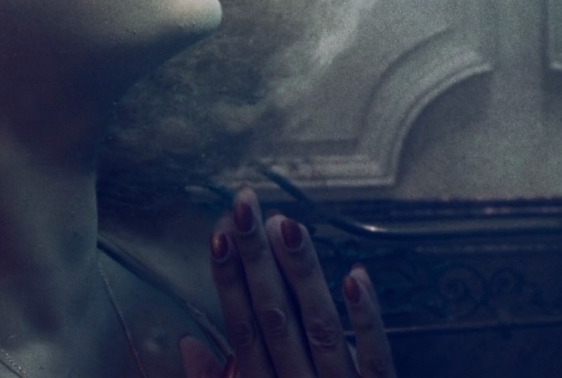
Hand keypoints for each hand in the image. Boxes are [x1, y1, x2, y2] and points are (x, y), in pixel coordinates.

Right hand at [181, 187, 394, 377]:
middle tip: (245, 203)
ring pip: (319, 325)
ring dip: (302, 272)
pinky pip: (376, 357)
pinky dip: (367, 318)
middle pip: (274, 317)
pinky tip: (356, 273)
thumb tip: (185, 346)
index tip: (217, 234)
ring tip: (287, 222)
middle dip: (257, 257)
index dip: (227, 282)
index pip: (241, 331)